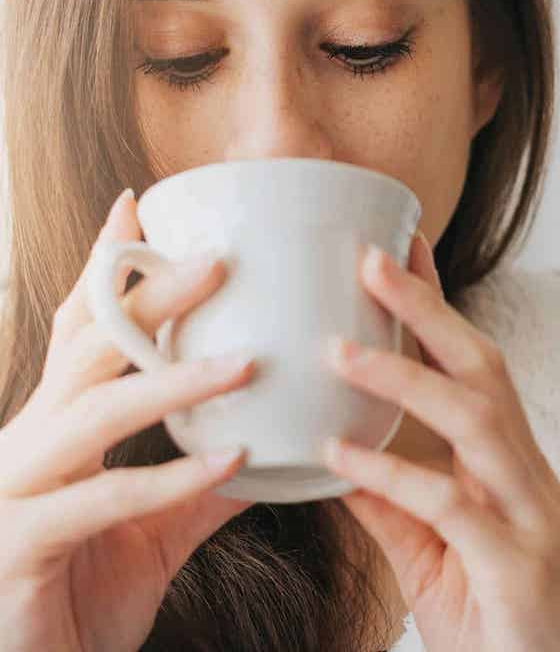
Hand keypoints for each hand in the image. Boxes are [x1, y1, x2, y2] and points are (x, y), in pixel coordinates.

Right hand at [0, 189, 255, 651]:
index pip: (79, 327)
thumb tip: (266, 450)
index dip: (102, 265)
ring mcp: (18, 490)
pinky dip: (171, 479)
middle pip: (88, 347)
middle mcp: (29, 441)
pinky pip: (106, 499)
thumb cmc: (81, 588)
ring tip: (246, 363)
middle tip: (218, 261)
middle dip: (148, 297)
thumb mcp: (149, 529)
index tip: (136, 203)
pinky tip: (231, 463)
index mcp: (55, 426)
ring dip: (174, 383)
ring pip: (96, 412)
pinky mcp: (24, 545)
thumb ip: (197, 487)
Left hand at [320, 231, 559, 651]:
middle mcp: (520, 472)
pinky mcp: (515, 565)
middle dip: (426, 309)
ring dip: (405, 378)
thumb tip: (332, 453)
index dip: (431, 305)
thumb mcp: (424, 547)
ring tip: (338, 351)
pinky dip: (391, 475)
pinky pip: (451, 506)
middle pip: (479, 367)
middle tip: (370, 259)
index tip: (394, 248)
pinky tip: (336, 457)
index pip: (463, 364)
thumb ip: (385, 501)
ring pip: (475, 419)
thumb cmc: (486, 611)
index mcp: (497, 461)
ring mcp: (527, 514)